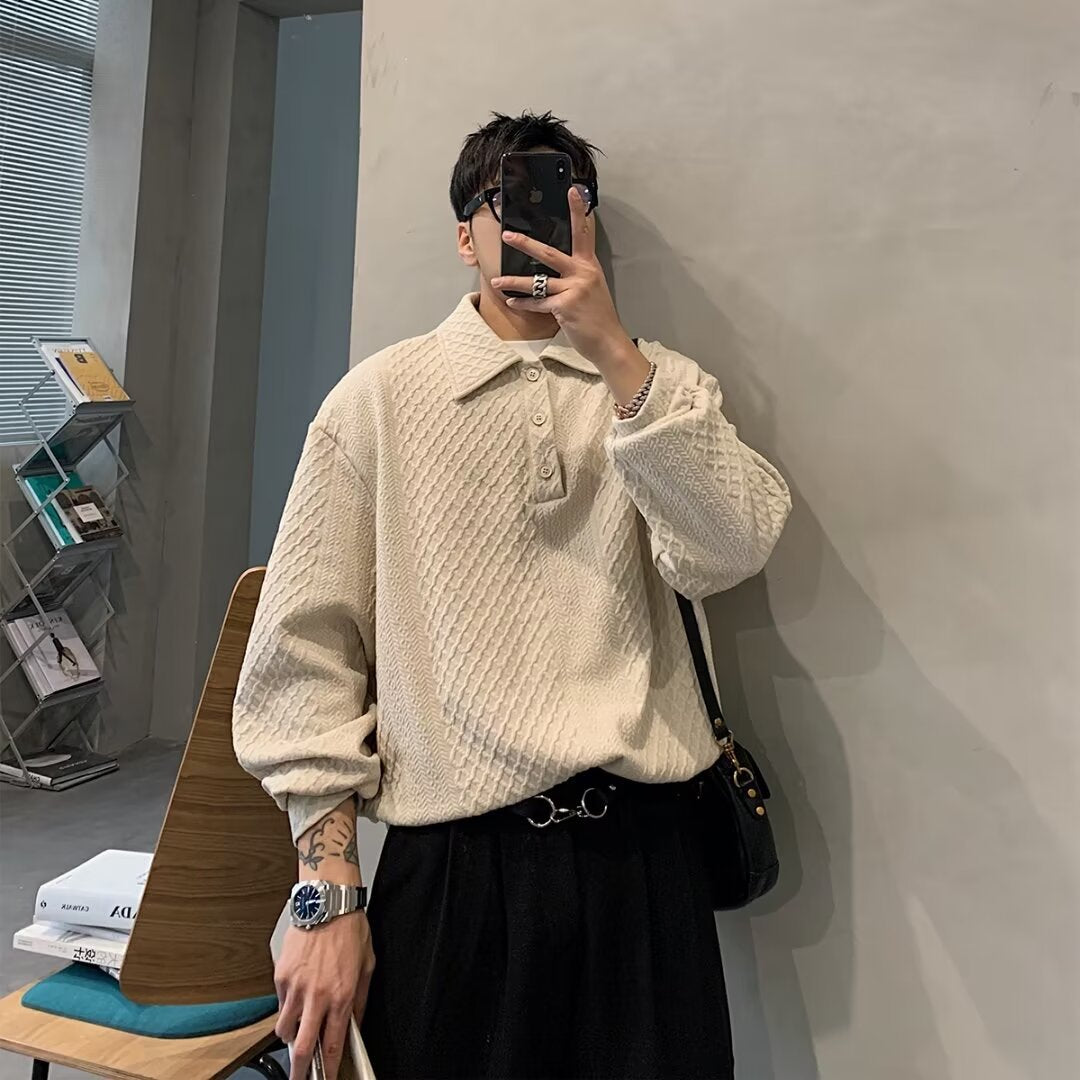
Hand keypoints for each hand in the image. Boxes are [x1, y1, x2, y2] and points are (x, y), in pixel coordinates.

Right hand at [274, 912, 375, 1079]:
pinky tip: (296, 998)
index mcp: (341, 996)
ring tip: (298, 1030)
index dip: (327, 1067)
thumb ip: (360, 999)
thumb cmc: (350, 929)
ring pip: (284, 1029)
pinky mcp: (281, 976)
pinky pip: (280, 1003)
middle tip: (299, 1077)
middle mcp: (316, 996)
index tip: (325, 1076)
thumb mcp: (367, 966)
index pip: (331, 1044)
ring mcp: (296, 987)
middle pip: (301, 1047)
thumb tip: (356, 1022)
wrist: (328, 903)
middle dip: (299, 1070)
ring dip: (290, 1036)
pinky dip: (286, 1007)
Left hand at [492, 186, 636, 365]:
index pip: (583, 233)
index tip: (572, 190)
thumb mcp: (592, 289)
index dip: (577, 210)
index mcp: (589, 266)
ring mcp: (573, 289)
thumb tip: (556, 269)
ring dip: (513, 282)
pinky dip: (523, 304)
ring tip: (496, 280)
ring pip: (537, 281)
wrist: (608, 342)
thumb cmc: (598, 317)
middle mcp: (582, 273)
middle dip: (525, 243)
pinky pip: (538, 303)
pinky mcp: (564, 307)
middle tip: (508, 235)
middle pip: (549, 252)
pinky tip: (511, 302)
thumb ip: (577, 275)